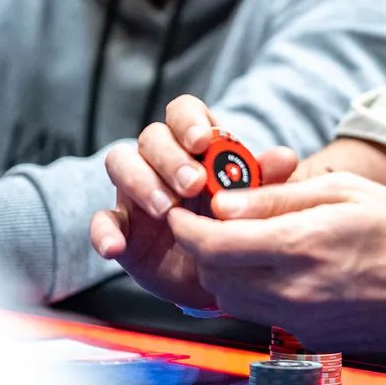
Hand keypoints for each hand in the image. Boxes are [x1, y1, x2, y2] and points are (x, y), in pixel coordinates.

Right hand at [91, 95, 295, 308]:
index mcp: (197, 145)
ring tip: (166, 209)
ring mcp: (136, 191)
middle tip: (194, 185)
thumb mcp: (254, 203)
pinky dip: (103, 232)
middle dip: (171, 157)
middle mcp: (162, 160)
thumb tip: (284, 157)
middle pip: (151, 136)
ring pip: (121, 163)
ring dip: (141, 182)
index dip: (188, 120)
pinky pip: (101, 220)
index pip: (183, 111)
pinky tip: (115, 248)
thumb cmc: (238, 224)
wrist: (222, 274)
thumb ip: (266, 179)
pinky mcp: (122, 227)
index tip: (202, 141)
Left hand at [165, 171, 385, 351]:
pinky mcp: (311, 339)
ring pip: (232, 301)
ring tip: (248, 245)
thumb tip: (224, 203)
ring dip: (226, 274)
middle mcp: (294, 291)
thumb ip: (278, 199)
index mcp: (301, 246)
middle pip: (212, 277)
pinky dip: (257, 292)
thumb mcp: (345, 192)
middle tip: (214, 226)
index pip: (213, 245)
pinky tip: (284, 270)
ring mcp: (301, 322)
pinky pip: (263, 315)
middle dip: (203, 251)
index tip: (184, 215)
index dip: (187, 228)